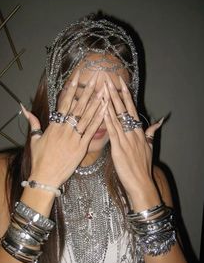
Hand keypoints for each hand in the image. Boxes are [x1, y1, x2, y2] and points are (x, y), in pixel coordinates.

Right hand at [21, 71, 106, 187]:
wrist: (45, 177)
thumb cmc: (39, 159)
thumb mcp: (34, 140)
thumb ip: (32, 123)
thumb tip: (23, 108)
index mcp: (54, 126)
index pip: (64, 103)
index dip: (71, 89)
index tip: (77, 78)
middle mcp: (65, 129)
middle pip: (78, 107)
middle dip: (87, 92)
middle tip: (95, 79)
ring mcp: (74, 138)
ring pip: (87, 118)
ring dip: (96, 104)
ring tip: (103, 92)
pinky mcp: (81, 148)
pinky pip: (91, 132)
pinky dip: (98, 121)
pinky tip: (105, 111)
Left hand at [103, 74, 162, 199]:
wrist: (141, 183)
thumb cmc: (143, 167)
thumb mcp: (150, 148)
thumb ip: (152, 133)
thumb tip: (158, 122)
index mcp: (139, 132)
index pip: (132, 110)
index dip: (126, 96)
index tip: (121, 83)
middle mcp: (133, 133)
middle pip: (124, 110)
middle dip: (116, 94)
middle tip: (109, 79)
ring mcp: (126, 140)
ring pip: (117, 117)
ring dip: (110, 102)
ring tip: (103, 89)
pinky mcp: (118, 148)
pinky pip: (113, 131)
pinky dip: (108, 120)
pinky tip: (103, 110)